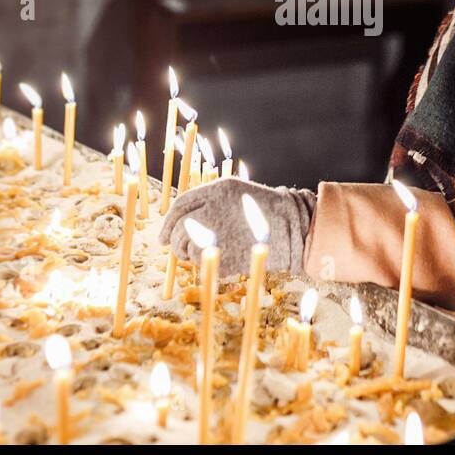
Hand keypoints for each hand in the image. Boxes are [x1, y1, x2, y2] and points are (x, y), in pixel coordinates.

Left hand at [157, 178, 316, 276]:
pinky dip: (204, 262)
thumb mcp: (234, 192)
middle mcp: (214, 210)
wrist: (291, 228)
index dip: (168, 222)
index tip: (164, 235)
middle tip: (176, 249)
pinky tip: (216, 258)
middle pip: (179, 228)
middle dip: (173, 241)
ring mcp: (219, 233)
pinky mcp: (225, 254)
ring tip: (198, 253)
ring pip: (186, 246)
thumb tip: (181, 221)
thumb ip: (207, 200)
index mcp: (216, 192)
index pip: (180, 206)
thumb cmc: (261, 209)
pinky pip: (202, 261)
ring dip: (186, 253)